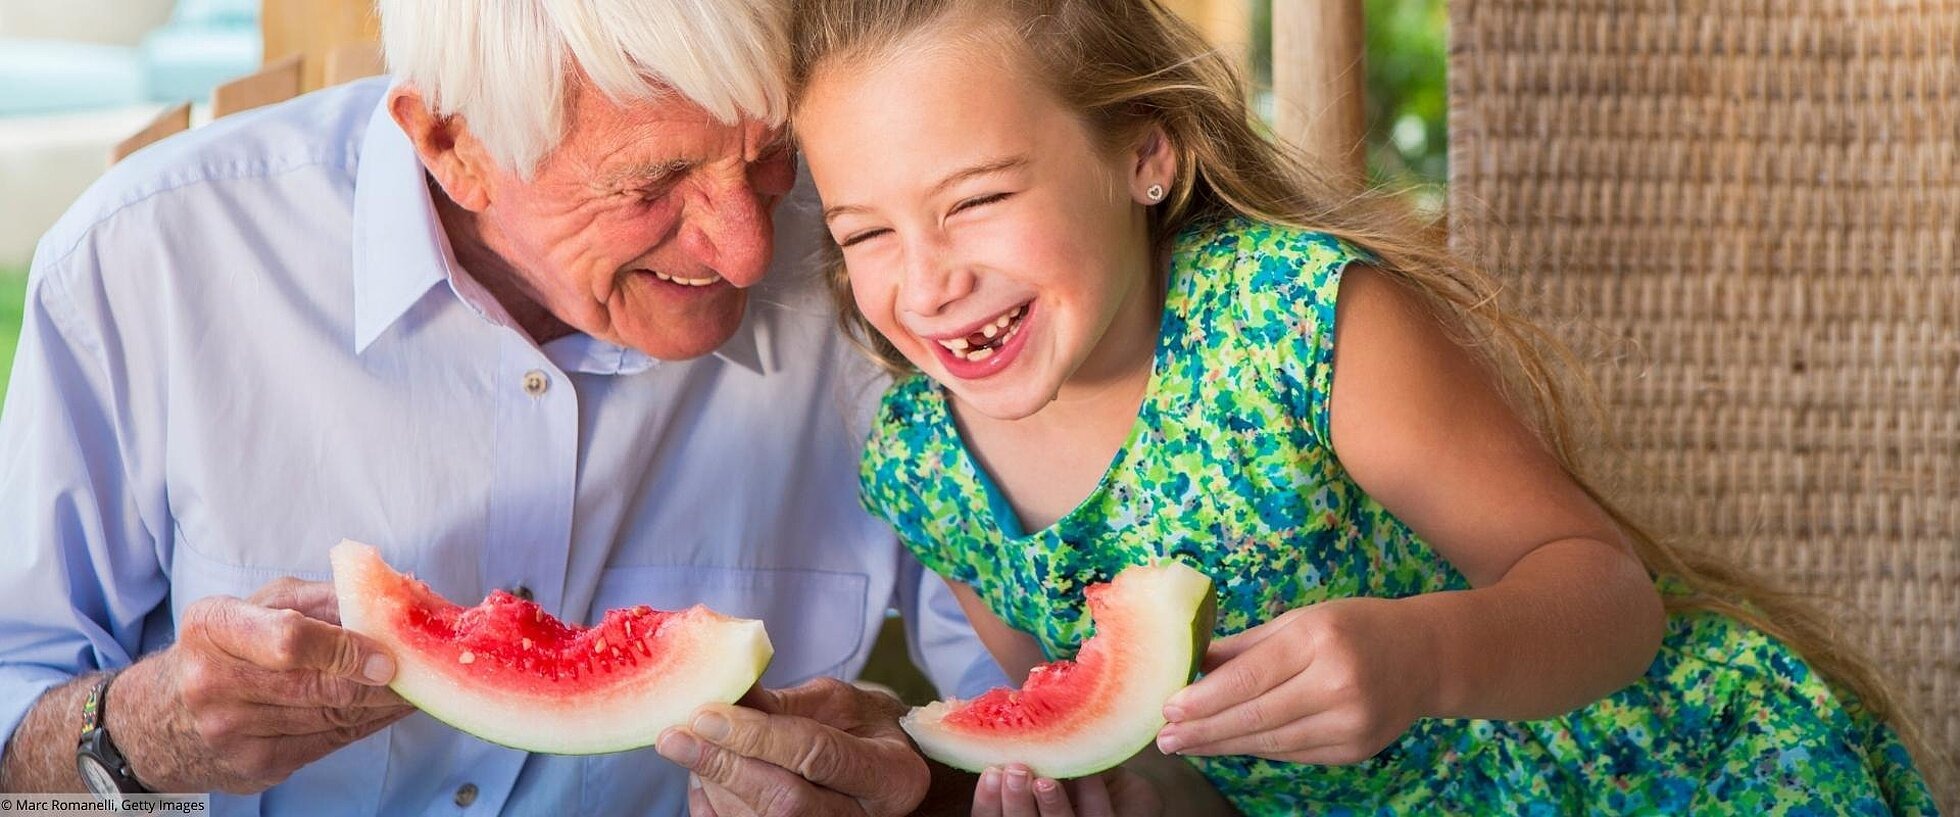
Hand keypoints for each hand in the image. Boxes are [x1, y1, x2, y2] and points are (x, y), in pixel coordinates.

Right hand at [115, 577, 414, 792]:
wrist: (161, 717)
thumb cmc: (226, 645)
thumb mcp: (259, 604)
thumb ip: (323, 598)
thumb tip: (396, 598)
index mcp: (213, 626)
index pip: (289, 641)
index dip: (346, 649)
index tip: (388, 655)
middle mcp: (212, 682)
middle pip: (317, 687)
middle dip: (380, 682)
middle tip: (422, 671)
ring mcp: (230, 731)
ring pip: (331, 718)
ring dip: (384, 705)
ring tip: (418, 687)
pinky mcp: (253, 765)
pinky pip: (329, 743)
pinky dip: (368, 725)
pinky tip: (391, 710)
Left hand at [658, 676, 929, 816]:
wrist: (882, 774)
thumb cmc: (861, 731)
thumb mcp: (836, 703)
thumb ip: (783, 705)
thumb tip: (721, 691)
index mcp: (889, 774)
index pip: (815, 753)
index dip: (757, 735)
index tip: (706, 714)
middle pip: (783, 801)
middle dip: (723, 766)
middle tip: (675, 737)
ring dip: (713, 783)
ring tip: (691, 747)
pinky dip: (711, 805)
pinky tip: (703, 776)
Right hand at [972, 763, 1161, 816]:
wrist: (1125, 796)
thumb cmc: (1078, 776)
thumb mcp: (1049, 767)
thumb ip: (1031, 755)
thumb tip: (1012, 716)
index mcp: (1022, 814)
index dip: (986, 801)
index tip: (990, 773)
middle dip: (1016, 801)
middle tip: (1015, 771)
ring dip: (1051, 805)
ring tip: (1046, 782)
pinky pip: (1099, 815)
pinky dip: (1092, 794)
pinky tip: (1088, 773)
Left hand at [1154, 598, 1430, 764]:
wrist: (1427, 656)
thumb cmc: (1356, 627)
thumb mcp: (1302, 619)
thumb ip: (1247, 645)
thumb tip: (1192, 663)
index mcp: (1319, 641)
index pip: (1249, 679)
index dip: (1204, 699)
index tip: (1168, 709)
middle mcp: (1338, 685)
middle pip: (1256, 717)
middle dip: (1204, 730)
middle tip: (1165, 739)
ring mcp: (1351, 723)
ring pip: (1272, 742)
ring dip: (1223, 745)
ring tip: (1187, 744)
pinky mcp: (1356, 750)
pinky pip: (1294, 753)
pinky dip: (1258, 749)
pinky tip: (1228, 745)